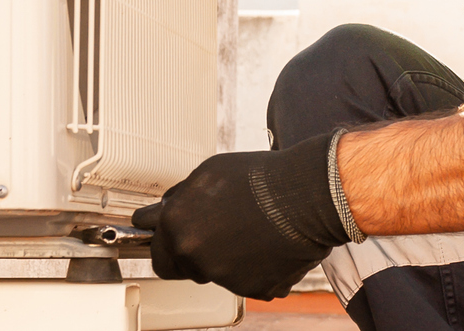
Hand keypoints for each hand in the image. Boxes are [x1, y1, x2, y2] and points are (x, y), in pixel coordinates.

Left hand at [132, 133, 350, 298]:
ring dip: (223, 258)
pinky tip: (266, 242)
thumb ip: (181, 198)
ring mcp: (224, 277)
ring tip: (249, 229)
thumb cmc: (261, 178)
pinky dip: (252, 267)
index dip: (163, 238)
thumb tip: (165, 210)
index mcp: (178, 226)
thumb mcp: (209, 173)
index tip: (168, 236)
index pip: (154, 247)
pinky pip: (245, 281)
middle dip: (187, 253)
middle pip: (180, 267)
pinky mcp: (253, 289)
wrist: (308, 195)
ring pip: (214, 273)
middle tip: (211, 234)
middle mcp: (195, 256)